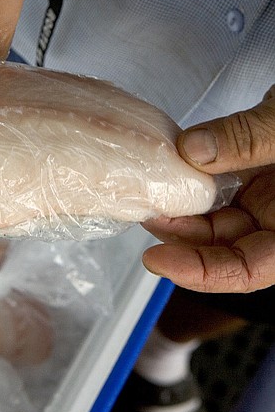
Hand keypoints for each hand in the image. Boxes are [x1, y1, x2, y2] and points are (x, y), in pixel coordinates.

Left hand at [142, 86, 274, 292]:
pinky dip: (192, 180)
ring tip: (153, 192)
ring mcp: (267, 195)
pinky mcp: (253, 171)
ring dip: (182, 210)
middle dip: (182, 236)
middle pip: (226, 246)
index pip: (250, 269)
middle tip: (149, 214)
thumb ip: (249, 138)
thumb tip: (194, 150)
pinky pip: (217, 185)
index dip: (202, 273)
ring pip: (216, 218)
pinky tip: (171, 171)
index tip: (158, 260)